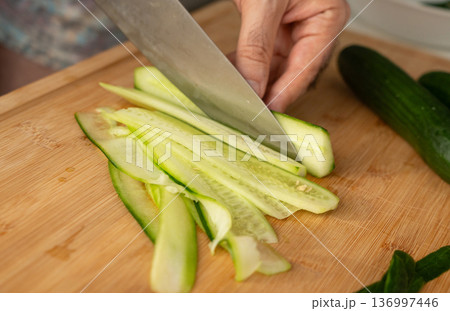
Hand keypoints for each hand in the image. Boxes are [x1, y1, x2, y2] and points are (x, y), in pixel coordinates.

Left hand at [230, 0, 349, 111]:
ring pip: (273, 66)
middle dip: (266, 88)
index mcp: (328, 17)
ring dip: (252, 79)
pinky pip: (261, 54)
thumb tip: (253, 86)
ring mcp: (294, 28)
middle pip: (290, 71)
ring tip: (234, 91)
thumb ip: (257, 46)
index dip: (285, 92)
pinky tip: (230, 73)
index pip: (306, 66)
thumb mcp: (264, 3)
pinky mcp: (274, 27)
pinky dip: (244, 64)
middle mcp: (314, 26)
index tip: (267, 111)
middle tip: (246, 106)